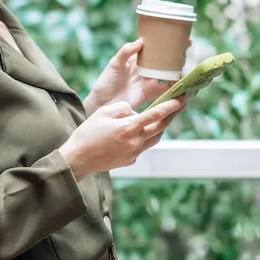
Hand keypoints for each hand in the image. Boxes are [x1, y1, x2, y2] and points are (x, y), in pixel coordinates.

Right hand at [59, 98, 185, 179]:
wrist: (78, 159)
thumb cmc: (87, 134)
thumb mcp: (104, 112)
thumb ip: (123, 108)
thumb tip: (134, 112)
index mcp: (129, 127)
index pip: (156, 114)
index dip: (171, 106)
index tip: (181, 99)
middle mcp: (135, 141)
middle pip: (160, 127)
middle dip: (172, 115)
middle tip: (181, 105)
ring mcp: (134, 153)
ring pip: (155, 138)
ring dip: (161, 128)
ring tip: (164, 119)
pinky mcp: (130, 160)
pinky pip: (142, 146)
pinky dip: (145, 138)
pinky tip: (140, 133)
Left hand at [84, 38, 191, 115]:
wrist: (102, 104)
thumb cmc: (105, 83)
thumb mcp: (114, 65)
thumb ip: (126, 52)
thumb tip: (141, 41)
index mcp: (137, 59)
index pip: (155, 48)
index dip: (167, 43)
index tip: (180, 38)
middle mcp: (146, 69)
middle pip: (165, 61)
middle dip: (177, 56)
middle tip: (186, 51)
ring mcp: (149, 82)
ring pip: (168, 75)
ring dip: (178, 73)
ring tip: (188, 69)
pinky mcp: (150, 95)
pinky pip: (165, 91)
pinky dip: (174, 90)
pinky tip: (183, 88)